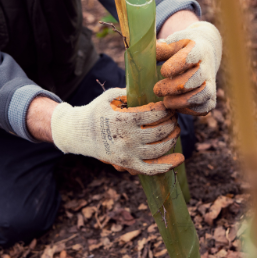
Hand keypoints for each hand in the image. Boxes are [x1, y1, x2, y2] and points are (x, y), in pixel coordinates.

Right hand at [50, 88, 183, 175]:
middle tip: (174, 118)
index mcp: (123, 119)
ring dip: (172, 139)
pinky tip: (179, 159)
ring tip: (175, 131)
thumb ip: (129, 92)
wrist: (77, 133)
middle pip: (160, 131)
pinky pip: (150, 169)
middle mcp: (127, 138)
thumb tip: (150, 88)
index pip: (154, 114)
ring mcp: (127, 153)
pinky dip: (166, 165)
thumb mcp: (109, 97)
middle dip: (172, 123)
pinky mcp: (126, 164)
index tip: (169, 107)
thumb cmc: (96, 111)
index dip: (166, 110)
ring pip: (159, 149)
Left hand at [155, 21, 221, 115]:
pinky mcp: (210, 97)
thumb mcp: (172, 43)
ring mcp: (211, 83)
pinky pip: (204, 107)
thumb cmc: (182, 49)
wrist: (206, 54)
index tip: (163, 72)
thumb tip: (142, 53)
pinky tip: (176, 107)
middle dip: (176, 87)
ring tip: (166, 102)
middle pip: (198, 78)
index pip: (192, 55)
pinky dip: (190, 110)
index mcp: (198, 49)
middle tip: (157, 90)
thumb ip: (160, 49)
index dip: (178, 65)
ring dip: (183, 101)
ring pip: (204, 94)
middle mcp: (208, 66)